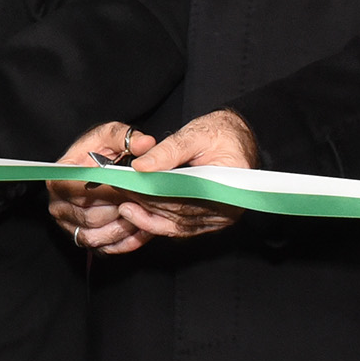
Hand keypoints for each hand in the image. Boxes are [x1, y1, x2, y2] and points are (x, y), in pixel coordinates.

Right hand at [48, 121, 158, 252]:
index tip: (127, 186)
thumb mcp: (111, 135)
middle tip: (142, 201)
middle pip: (89, 215)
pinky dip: (123, 242)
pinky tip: (140, 228)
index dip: (104, 190)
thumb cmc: (100, 150)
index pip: (75, 189)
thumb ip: (127, 137)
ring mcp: (68, 224)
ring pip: (95, 235)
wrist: (96, 166)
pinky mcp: (82, 237)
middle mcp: (57, 203)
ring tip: (142, 214)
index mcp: (59, 177)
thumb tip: (145, 144)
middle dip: (118, 209)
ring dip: (122, 228)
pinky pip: (102, 248)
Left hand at [109, 109, 255, 243]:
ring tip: (125, 206)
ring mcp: (220, 218)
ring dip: (150, 217)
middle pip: (180, 214)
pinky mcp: (210, 220)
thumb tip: (140, 167)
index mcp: (229, 186)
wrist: (239, 138)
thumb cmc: (221, 133)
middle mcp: (228, 209)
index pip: (185, 199)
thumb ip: (168, 151)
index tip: (128, 188)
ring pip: (178, 225)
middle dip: (147, 206)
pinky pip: (182, 227)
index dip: (153, 196)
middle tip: (120, 195)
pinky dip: (160, 221)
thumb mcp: (195, 134)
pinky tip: (140, 214)